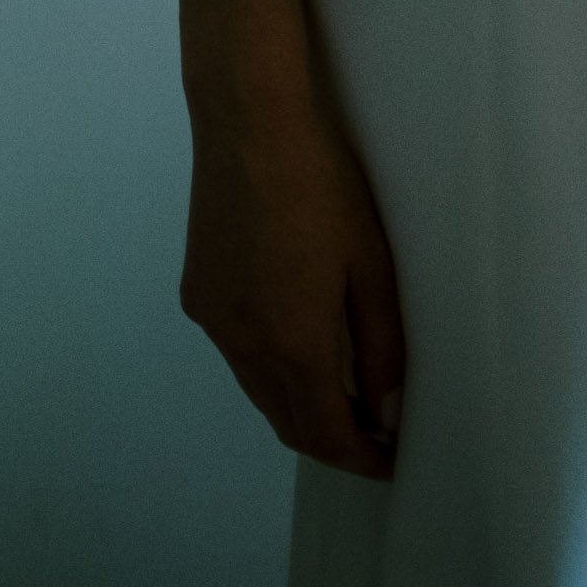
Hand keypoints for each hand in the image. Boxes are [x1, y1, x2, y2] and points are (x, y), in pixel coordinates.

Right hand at [181, 74, 405, 478]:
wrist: (248, 124)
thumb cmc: (322, 183)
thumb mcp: (370, 263)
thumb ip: (380, 343)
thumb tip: (385, 410)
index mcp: (290, 342)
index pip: (323, 432)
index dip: (358, 457)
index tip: (389, 462)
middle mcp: (242, 344)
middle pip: (286, 421)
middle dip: (330, 438)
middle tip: (373, 432)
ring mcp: (214, 320)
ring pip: (258, 390)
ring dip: (298, 404)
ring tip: (344, 391)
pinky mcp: (197, 294)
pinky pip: (237, 353)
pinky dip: (269, 367)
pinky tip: (297, 340)